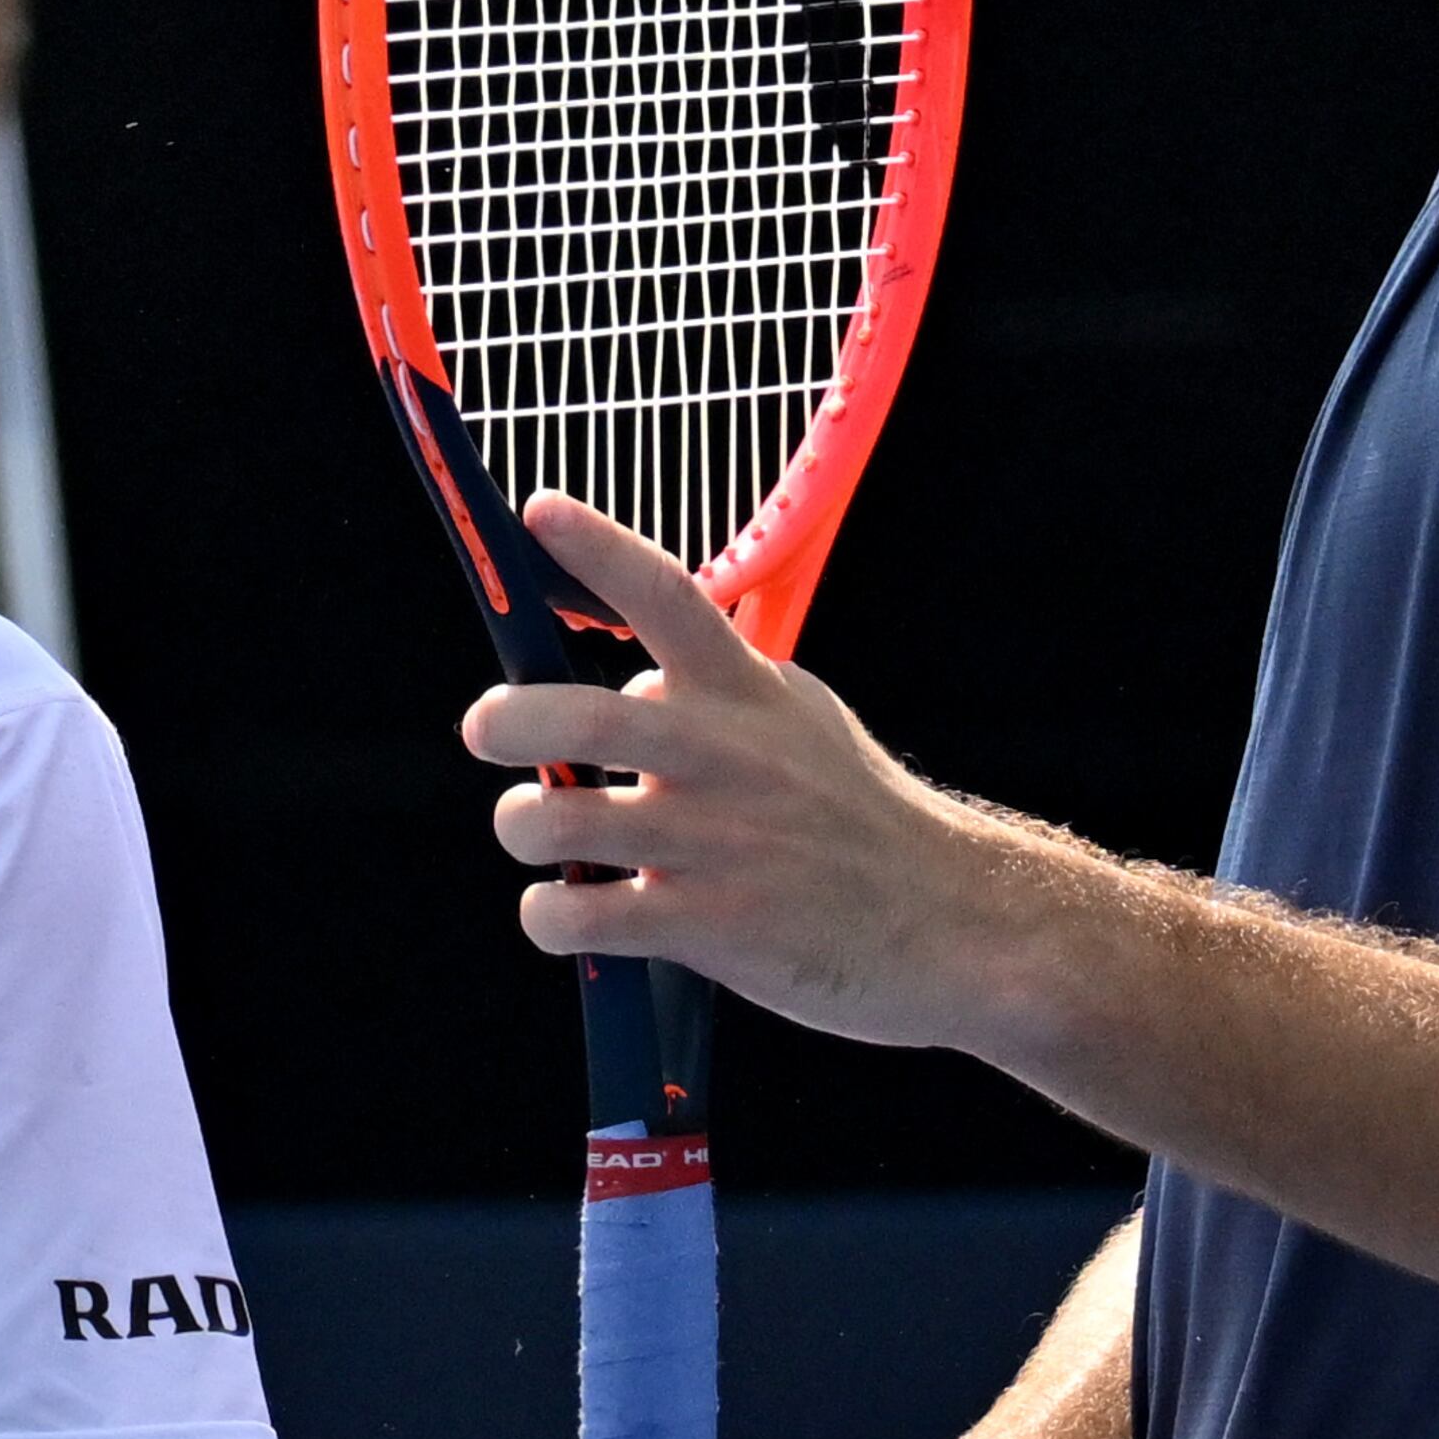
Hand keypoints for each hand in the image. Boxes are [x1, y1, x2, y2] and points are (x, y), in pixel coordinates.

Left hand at [460, 498, 971, 1043]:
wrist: (951, 920)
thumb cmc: (860, 820)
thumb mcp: (803, 725)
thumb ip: (720, 696)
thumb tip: (631, 689)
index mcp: (746, 693)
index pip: (666, 598)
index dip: (597, 549)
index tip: (539, 511)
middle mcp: (724, 756)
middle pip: (578, 717)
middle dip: (506, 719)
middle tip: (487, 728)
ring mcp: (713, 842)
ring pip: (557, 822)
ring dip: (523, 826)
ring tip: (539, 835)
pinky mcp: (707, 927)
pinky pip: (576, 915)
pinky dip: (549, 916)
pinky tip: (568, 912)